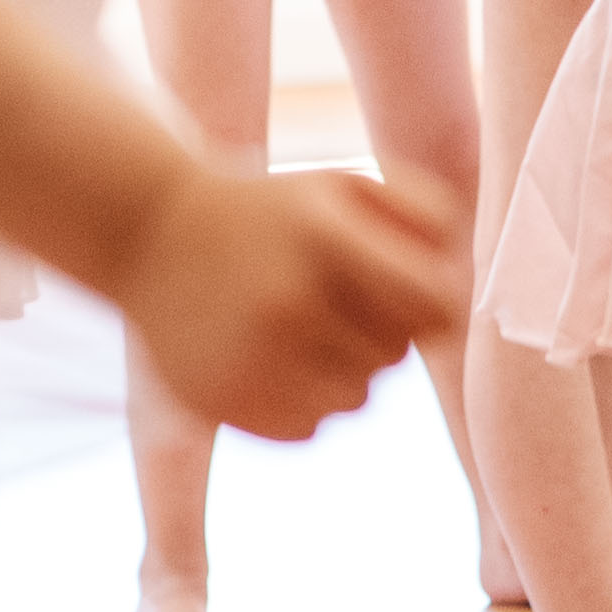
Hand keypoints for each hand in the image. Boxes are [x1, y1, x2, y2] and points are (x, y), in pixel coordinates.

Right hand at [113, 162, 465, 440]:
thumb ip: (425, 220)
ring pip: (358, 397)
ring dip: (346, 370)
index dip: (438, 306)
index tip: (418, 299)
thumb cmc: (272, 212)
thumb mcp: (346, 185)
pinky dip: (304, 400)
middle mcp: (287, 301)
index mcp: (324, 237)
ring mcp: (252, 359)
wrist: (151, 234)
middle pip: (396, 354)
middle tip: (335, 299)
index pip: (434, 304)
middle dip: (381, 331)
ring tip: (302, 328)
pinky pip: (310, 426)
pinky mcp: (226, 403)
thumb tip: (460, 302)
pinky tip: (271, 358)